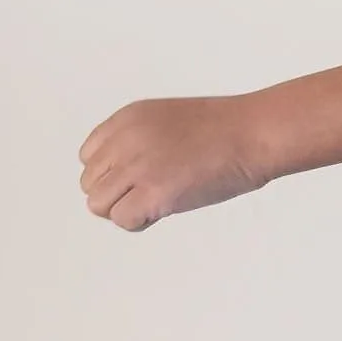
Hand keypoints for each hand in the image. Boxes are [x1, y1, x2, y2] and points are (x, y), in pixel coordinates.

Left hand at [79, 96, 265, 228]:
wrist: (253, 133)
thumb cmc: (224, 129)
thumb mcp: (166, 120)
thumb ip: (136, 141)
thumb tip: (121, 179)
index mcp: (126, 119)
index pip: (88, 156)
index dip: (111, 173)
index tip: (137, 177)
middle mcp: (124, 140)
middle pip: (90, 183)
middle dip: (117, 194)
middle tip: (150, 192)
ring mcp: (138, 167)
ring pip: (99, 205)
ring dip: (125, 209)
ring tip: (157, 201)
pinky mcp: (154, 193)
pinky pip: (123, 219)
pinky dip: (139, 222)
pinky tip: (164, 210)